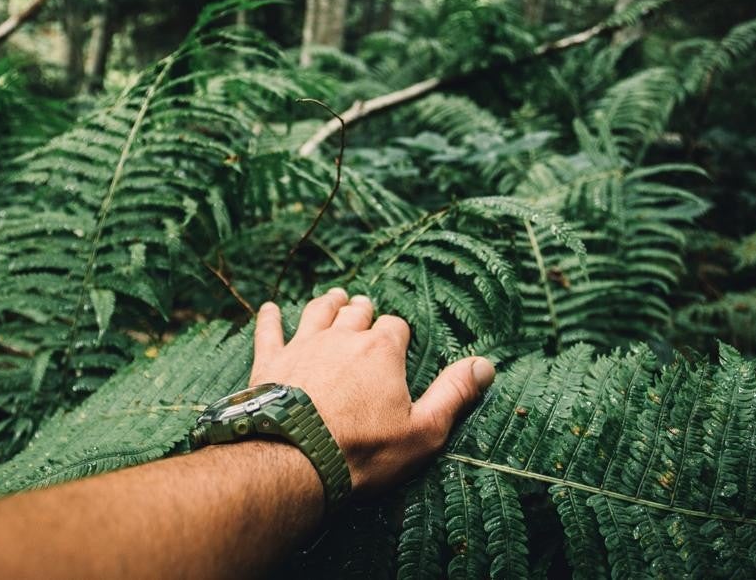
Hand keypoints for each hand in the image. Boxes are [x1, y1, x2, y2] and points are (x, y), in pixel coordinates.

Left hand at [248, 288, 495, 493]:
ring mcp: (303, 346)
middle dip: (363, 311)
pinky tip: (269, 309)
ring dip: (327, 303)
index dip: (398, 335)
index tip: (398, 344)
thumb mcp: (424, 430)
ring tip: (334, 297)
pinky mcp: (271, 362)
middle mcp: (342, 337)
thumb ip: (454, 393)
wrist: (296, 459)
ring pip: (317, 312)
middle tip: (364, 310)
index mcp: (382, 350)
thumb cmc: (364, 450)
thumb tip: (485, 365)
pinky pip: (269, 331)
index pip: (395, 327)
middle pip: (356, 312)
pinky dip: (270, 318)